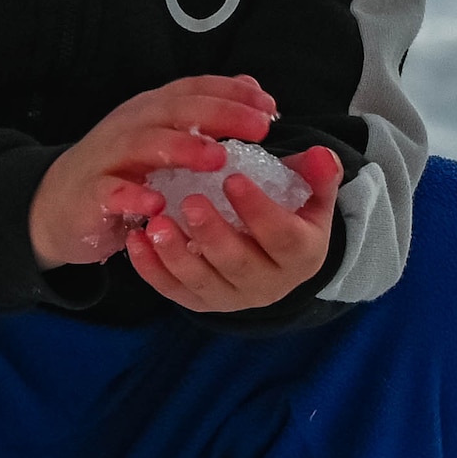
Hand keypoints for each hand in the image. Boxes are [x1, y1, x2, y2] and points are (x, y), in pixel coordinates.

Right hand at [28, 74, 278, 269]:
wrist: (56, 205)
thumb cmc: (122, 172)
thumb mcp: (164, 138)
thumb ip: (205, 115)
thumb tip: (252, 89)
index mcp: (153, 110)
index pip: (194, 89)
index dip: (232, 93)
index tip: (270, 106)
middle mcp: (132, 124)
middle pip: (177, 109)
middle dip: (221, 114)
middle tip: (259, 126)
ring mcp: (109, 156)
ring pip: (146, 143)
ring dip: (183, 147)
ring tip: (217, 156)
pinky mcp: (92, 192)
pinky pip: (112, 190)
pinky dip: (133, 195)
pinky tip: (157, 204)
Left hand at [126, 144, 343, 313]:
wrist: (274, 258)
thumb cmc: (291, 215)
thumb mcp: (311, 195)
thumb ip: (318, 175)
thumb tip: (320, 154)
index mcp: (302, 256)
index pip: (283, 238)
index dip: (259, 210)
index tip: (232, 178)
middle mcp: (268, 284)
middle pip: (238, 264)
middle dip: (212, 234)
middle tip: (189, 201)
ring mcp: (231, 297)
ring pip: (202, 283)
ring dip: (176, 255)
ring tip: (156, 224)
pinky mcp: (201, 302)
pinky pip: (174, 291)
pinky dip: (152, 269)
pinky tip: (136, 240)